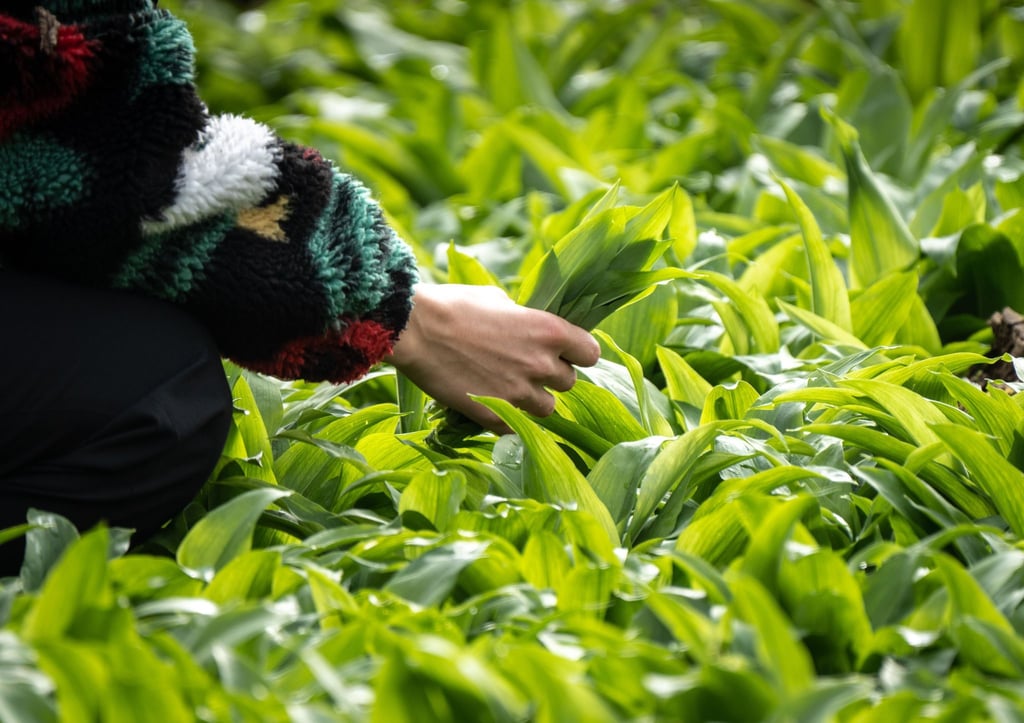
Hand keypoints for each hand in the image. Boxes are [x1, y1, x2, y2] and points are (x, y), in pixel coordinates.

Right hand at [385, 284, 600, 432]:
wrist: (413, 330)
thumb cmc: (453, 305)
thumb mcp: (498, 299)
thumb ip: (522, 318)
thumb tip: (527, 326)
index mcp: (549, 331)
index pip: (591, 354)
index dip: (578, 354)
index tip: (565, 353)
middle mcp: (541, 365)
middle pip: (569, 383)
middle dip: (551, 376)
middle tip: (528, 368)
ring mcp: (519, 394)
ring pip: (547, 409)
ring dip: (534, 400)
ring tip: (510, 387)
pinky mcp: (495, 416)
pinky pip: (517, 425)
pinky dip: (508, 416)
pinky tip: (489, 400)